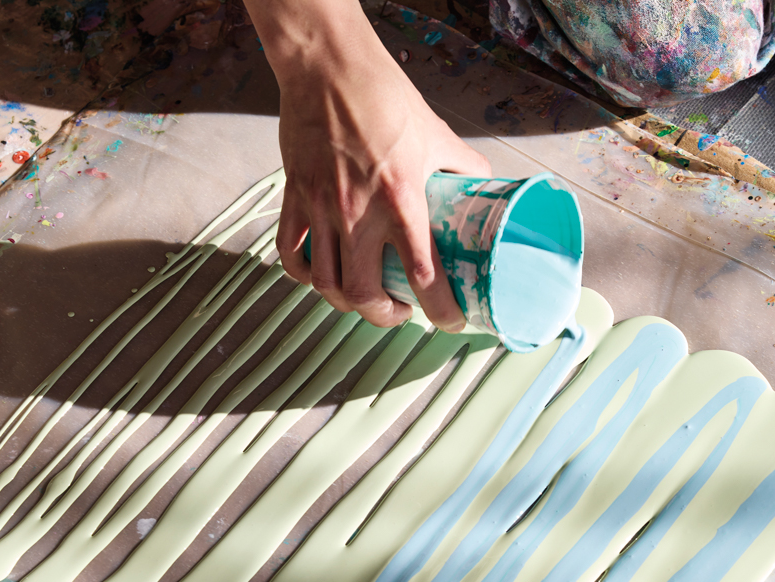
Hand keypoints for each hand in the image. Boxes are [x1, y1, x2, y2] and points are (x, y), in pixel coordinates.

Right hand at [249, 0, 490, 332]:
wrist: (328, 67)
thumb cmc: (383, 96)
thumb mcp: (436, 133)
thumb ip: (463, 166)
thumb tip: (484, 186)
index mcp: (402, 200)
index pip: (424, 276)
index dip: (441, 311)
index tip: (449, 321)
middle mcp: (358, 212)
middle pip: (363, 295)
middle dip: (386, 316)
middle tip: (400, 310)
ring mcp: (322, 208)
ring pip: (324, 284)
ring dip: (347, 302)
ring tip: (365, 298)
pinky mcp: (295, 197)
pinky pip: (291, 253)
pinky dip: (304, 274)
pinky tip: (321, 273)